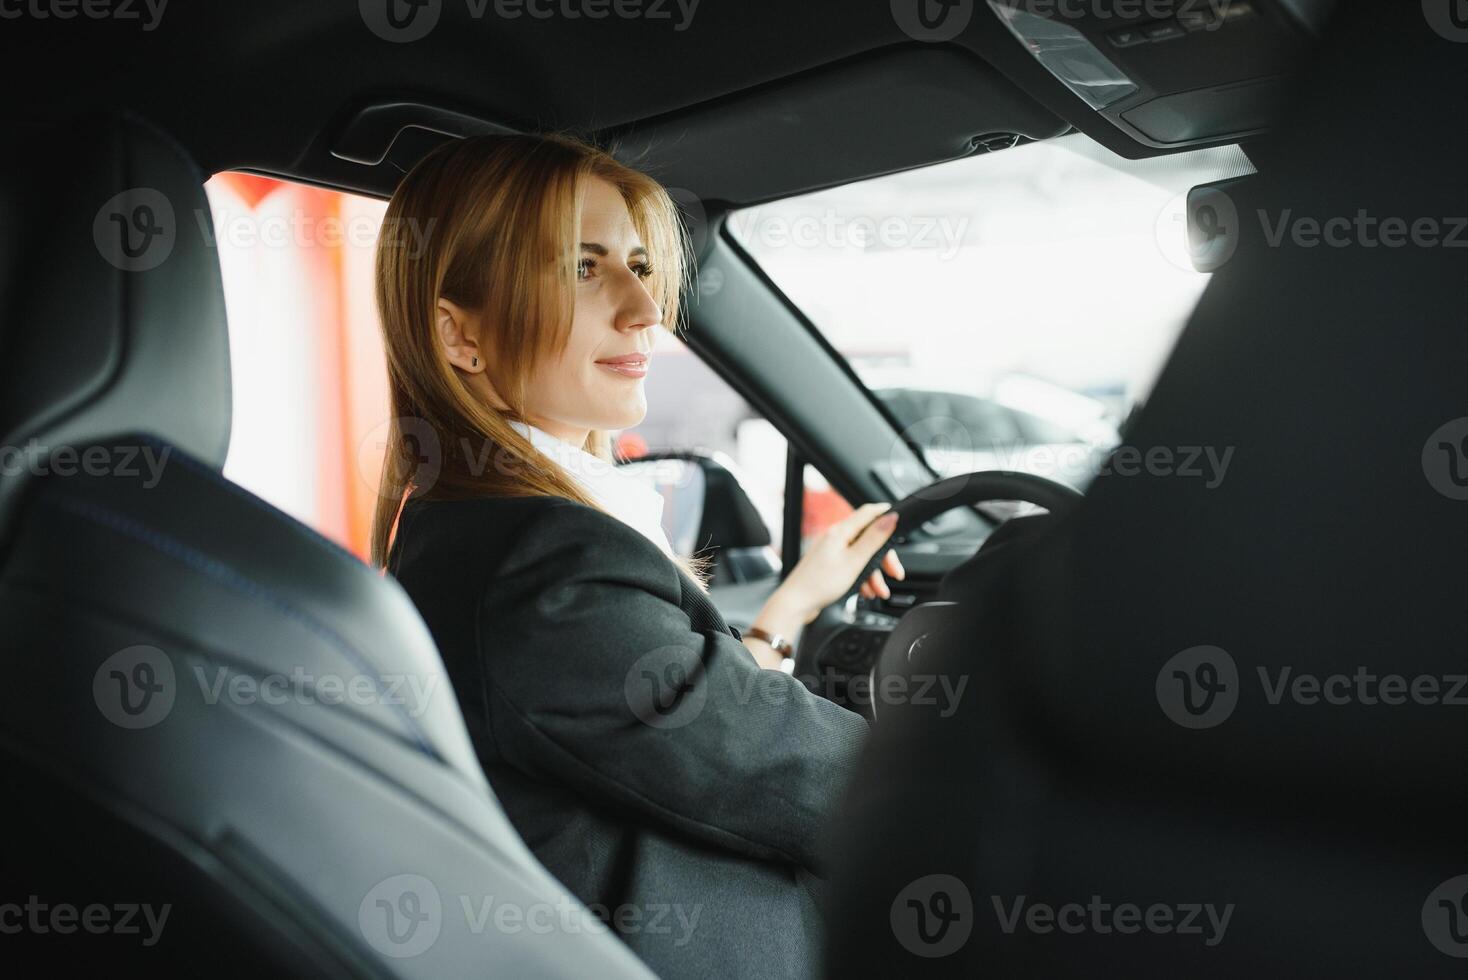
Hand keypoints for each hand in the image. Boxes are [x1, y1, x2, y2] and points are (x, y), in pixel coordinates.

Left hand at [772, 502, 905, 623]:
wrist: (796, 604)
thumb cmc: (819, 583)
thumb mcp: (854, 561)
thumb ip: (874, 539)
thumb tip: (890, 517)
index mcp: (840, 532)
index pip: (868, 513)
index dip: (885, 514)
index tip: (900, 519)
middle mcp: (835, 538)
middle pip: (868, 539)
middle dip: (884, 558)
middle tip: (894, 573)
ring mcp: (831, 551)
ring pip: (862, 556)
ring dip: (874, 573)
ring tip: (879, 591)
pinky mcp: (830, 565)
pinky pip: (852, 566)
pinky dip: (862, 578)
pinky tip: (865, 591)